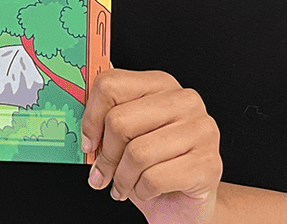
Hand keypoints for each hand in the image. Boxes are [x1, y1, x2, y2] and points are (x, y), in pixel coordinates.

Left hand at [81, 69, 222, 223]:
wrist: (185, 202)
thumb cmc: (153, 166)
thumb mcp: (128, 135)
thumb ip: (108, 112)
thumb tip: (78, 92)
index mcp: (161, 84)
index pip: (112, 84)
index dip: (91, 117)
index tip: (88, 141)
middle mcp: (185, 101)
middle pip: (120, 121)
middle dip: (105, 155)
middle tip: (101, 173)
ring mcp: (201, 131)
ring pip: (137, 153)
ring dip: (121, 178)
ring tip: (122, 185)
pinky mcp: (208, 163)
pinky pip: (154, 178)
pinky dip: (141, 191)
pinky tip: (145, 191)